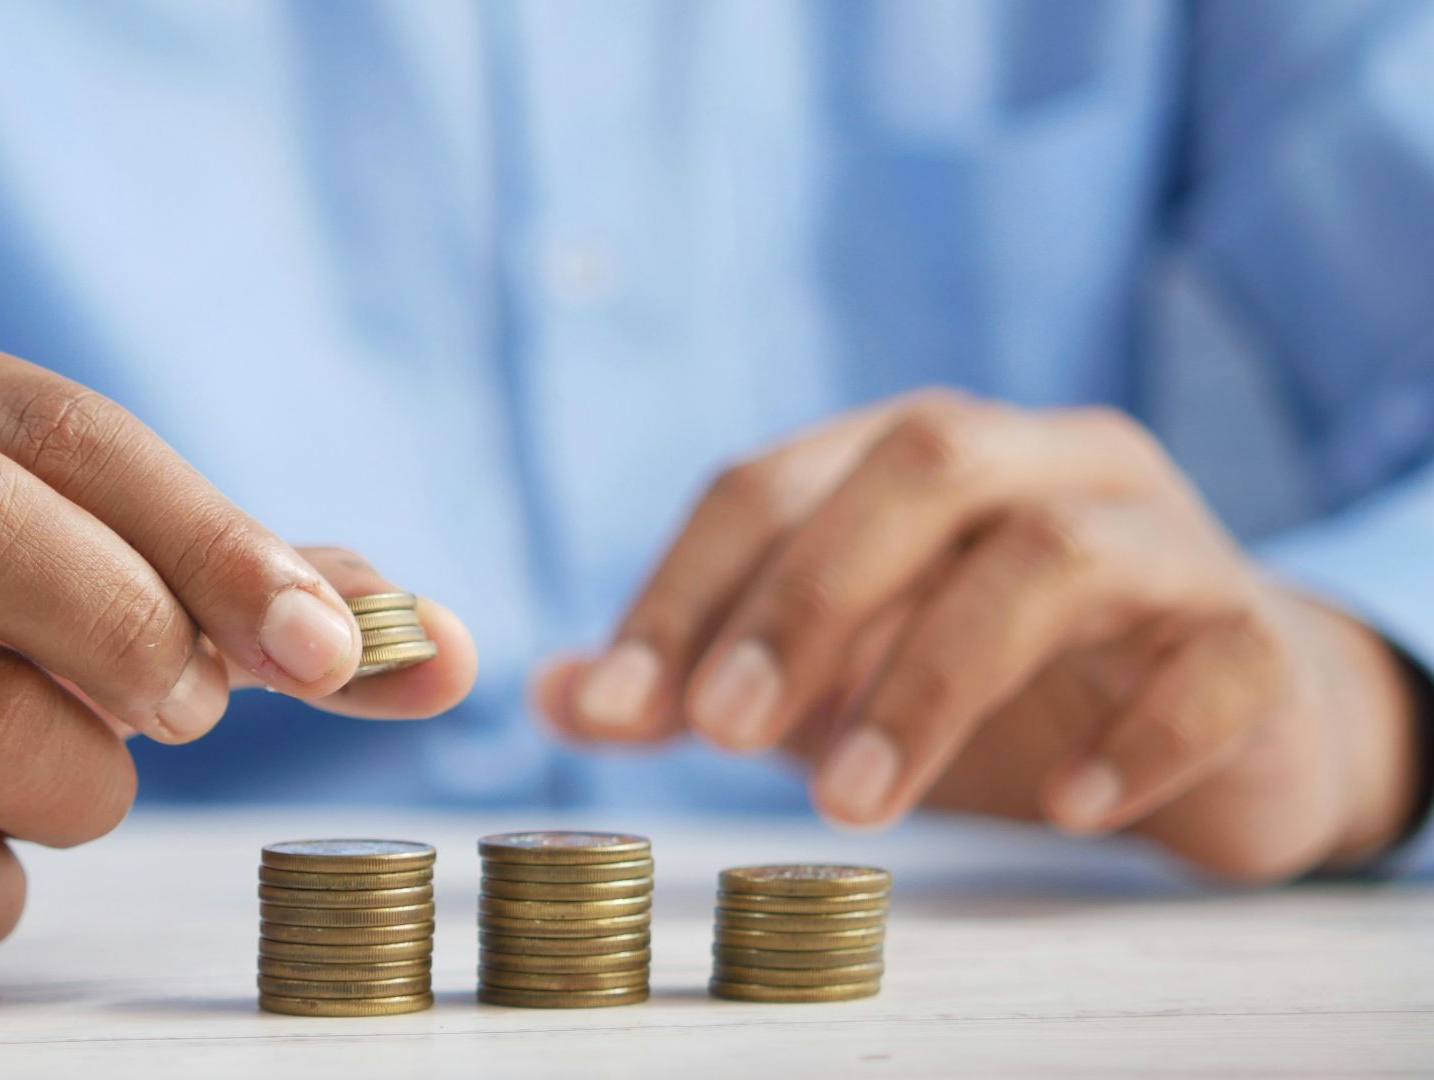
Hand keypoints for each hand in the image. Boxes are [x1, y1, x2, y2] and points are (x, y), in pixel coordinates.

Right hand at [0, 316, 475, 989]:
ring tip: (56, 775)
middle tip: (195, 708)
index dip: (214, 534)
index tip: (330, 642)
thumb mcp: (45, 559)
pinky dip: (1, 886)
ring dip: (86, 781)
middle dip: (138, 623)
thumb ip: (239, 589)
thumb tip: (442, 649)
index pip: (54, 424)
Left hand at [538, 391, 1419, 881]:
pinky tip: (1065, 807)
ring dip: (933, 679)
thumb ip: (701, 677)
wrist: (1224, 720)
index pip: (772, 480)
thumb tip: (553, 696)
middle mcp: (1041, 461)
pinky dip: (1134, 735)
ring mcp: (1161, 538)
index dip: (683, 587)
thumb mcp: (832, 677)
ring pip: (1054, 554)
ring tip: (854, 804)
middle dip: (805, 598)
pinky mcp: (1255, 636)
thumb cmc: (999, 684)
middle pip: (920, 466)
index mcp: (917, 455)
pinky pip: (1212, 661)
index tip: (615, 706)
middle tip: (722, 733)